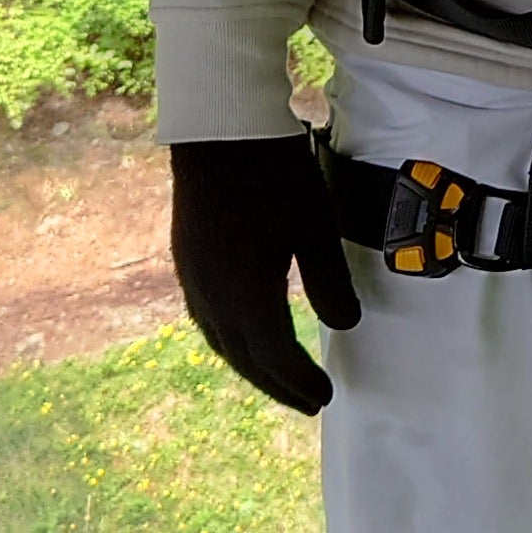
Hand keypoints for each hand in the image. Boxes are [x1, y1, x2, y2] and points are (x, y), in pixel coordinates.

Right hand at [169, 132, 361, 412]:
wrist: (220, 130)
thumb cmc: (274, 176)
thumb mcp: (316, 229)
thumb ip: (330, 283)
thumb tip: (344, 323)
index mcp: (245, 295)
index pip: (276, 357)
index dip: (301, 381)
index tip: (325, 396)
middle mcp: (212, 296)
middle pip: (245, 358)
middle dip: (277, 385)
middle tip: (306, 402)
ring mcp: (193, 277)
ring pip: (220, 341)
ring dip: (251, 365)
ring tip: (277, 377)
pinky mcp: (186, 258)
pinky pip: (205, 318)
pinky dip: (229, 339)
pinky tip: (241, 334)